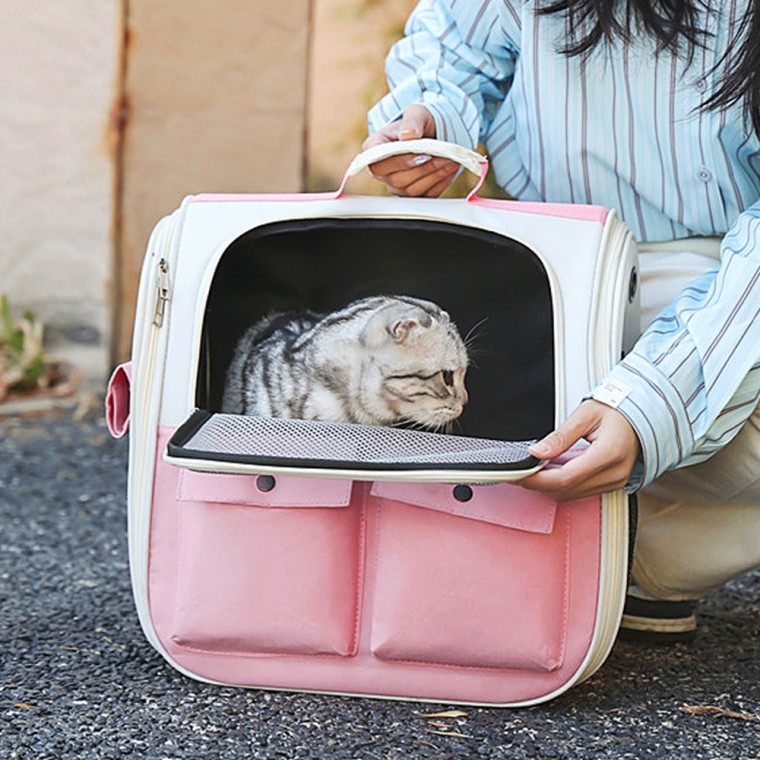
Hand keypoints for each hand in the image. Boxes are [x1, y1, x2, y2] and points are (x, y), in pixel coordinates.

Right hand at [362, 104, 458, 196]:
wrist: (429, 135)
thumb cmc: (417, 123)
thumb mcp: (416, 113)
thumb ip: (411, 122)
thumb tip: (408, 135)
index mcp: (372, 150)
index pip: (378, 165)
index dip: (400, 162)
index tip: (422, 154)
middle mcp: (382, 172)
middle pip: (397, 180)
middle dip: (424, 168)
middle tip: (445, 155)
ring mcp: (396, 187)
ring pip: (413, 190)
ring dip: (435, 175)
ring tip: (451, 160)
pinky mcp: (413, 196)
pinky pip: (426, 195)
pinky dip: (441, 182)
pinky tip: (450, 168)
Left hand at [519, 400, 640, 500]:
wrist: (641, 413)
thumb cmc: (616, 409)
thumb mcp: (584, 415)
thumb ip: (560, 437)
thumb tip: (537, 452)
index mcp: (609, 453)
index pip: (566, 477)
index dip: (539, 479)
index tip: (520, 473)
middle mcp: (615, 473)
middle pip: (568, 490)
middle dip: (539, 484)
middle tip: (519, 473)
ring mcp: (616, 481)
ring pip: (573, 494)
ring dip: (549, 486)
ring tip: (533, 470)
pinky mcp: (613, 483)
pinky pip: (582, 491)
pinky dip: (563, 485)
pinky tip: (551, 471)